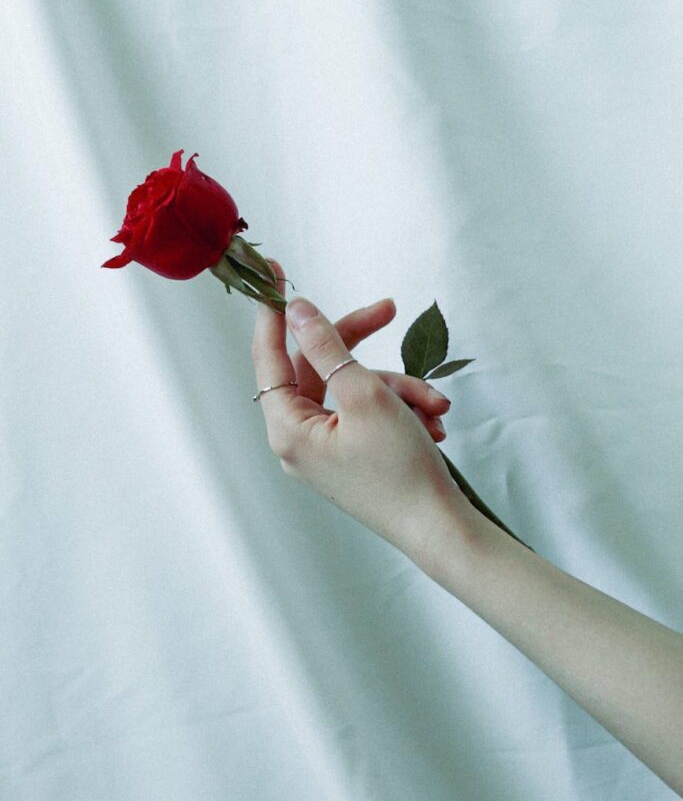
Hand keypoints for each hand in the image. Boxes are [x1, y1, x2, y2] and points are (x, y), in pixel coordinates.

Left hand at [250, 260, 470, 560]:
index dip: (273, 311)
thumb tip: (298, 311)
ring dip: (399, 389)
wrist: (440, 529)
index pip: (269, 355)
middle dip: (365, 348)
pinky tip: (434, 423)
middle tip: (388, 309)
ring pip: (355, 390)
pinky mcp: (352, 455)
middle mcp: (299, 439)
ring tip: (435, 406)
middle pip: (321, 368)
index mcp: (287, 428)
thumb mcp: (365, 395)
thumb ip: (328, 347)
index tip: (273, 271)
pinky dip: (402, 410)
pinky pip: (369, 414)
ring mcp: (325, 449)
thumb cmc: (400, 470)